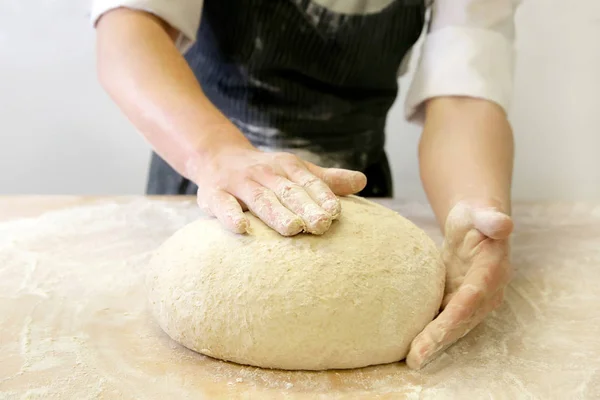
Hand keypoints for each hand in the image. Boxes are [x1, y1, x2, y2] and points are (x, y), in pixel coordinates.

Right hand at [194, 147, 366, 235]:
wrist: (217, 156)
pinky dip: (230, 215)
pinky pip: (222, 204)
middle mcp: (263, 172)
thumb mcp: (295, 171)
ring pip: (259, 198)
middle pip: (286, 191)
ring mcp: (238, 182)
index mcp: (286, 166)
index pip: (307, 182)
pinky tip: (242, 228)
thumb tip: (362, 181)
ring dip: (276, 213)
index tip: (335, 212)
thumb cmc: (265, 171)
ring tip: (292, 229)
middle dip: (305, 208)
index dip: (321, 196)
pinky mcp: (213, 193)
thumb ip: (326, 180)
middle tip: (322, 225)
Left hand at [406, 201, 513, 368]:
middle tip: (415, 357)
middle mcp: (486, 292)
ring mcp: (474, 300)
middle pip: (461, 320)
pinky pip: (446, 319)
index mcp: (491, 272)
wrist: (476, 224)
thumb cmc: (477, 217)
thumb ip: (490, 219)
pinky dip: (431, 334)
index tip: (434, 333)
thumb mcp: (481, 213)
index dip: (453, 319)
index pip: (471, 299)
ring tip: (413, 359)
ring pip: (454, 325)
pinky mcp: (460, 301)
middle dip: (439, 340)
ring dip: (434, 343)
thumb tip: (503, 224)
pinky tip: (412, 345)